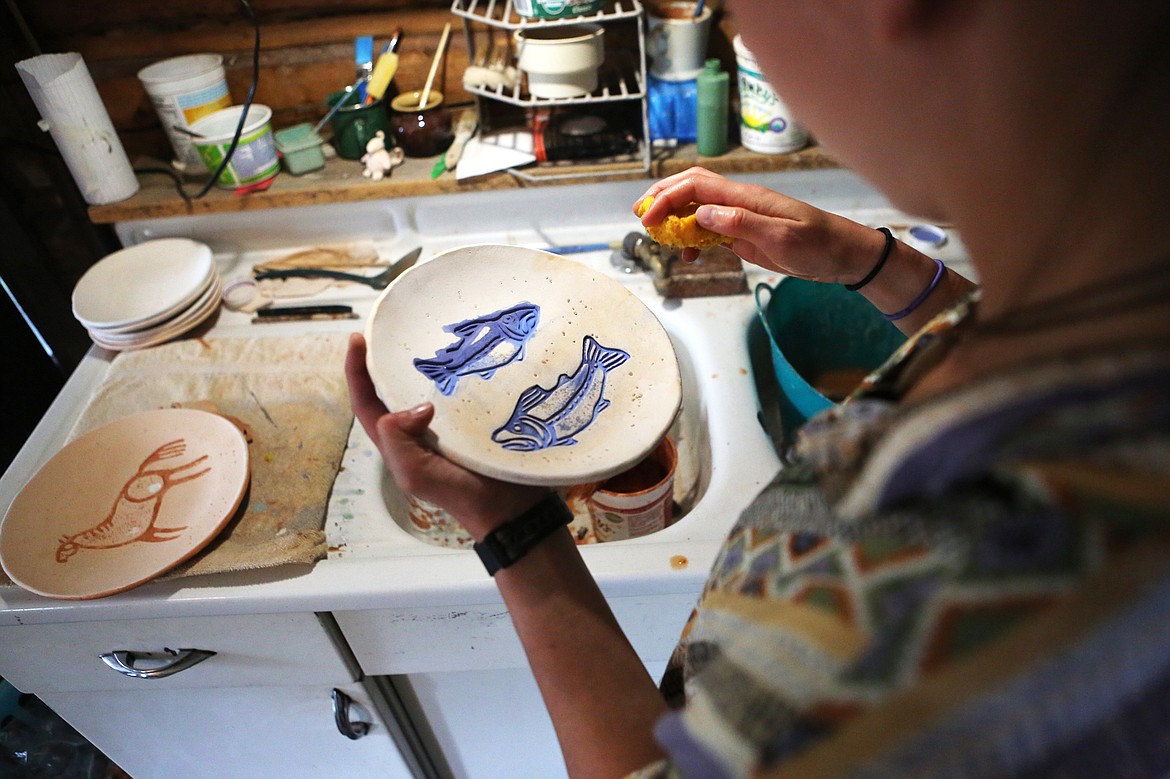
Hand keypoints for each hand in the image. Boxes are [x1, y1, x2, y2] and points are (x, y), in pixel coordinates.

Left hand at [344, 333, 546, 538]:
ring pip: (426, 384)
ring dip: (425, 361)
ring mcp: (446, 421)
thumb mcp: (415, 475)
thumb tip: (416, 407)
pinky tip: (466, 354)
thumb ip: (398, 443)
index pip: (366, 401)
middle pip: (392, 388)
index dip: (356, 371)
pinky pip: (460, 388)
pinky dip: (459, 370)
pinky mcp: (473, 416)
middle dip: (388, 358)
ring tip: (428, 333)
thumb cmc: (459, 494)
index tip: (358, 340)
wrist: (507, 507)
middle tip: (394, 329)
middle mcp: (417, 427)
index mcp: (397, 440)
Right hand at [635, 166, 886, 284]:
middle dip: (663, 197)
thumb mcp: (782, 238)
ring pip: (697, 209)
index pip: (696, 186)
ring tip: (660, 239)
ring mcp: (740, 217)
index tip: (649, 218)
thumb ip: (742, 224)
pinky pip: (710, 230)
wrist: (844, 256)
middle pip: (692, 187)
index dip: (667, 197)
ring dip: (675, 219)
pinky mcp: (745, 234)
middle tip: (642, 218)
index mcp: (746, 198)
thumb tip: (703, 213)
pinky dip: (693, 239)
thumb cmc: (819, 245)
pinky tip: (690, 256)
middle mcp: (739, 202)